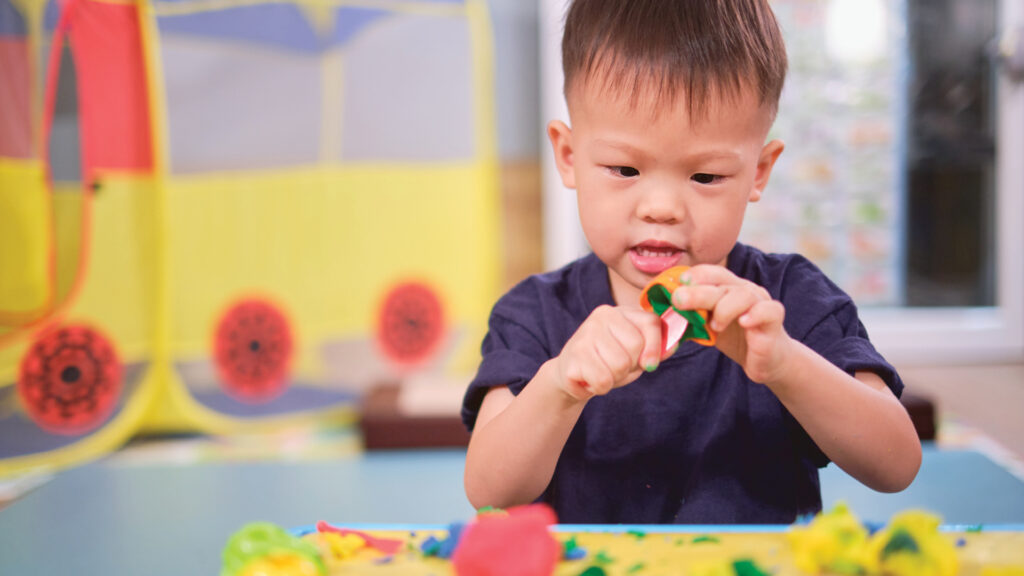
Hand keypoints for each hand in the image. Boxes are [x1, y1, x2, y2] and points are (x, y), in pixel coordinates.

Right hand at [552, 305, 667, 400]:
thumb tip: (673, 345)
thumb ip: (655, 348)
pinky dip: (601, 387)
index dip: (655, 348)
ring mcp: (586, 334)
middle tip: (616, 367)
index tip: (649, 364)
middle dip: (631, 366)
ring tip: (603, 372)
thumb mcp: (635, 353)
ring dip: (615, 378)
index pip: (651, 323)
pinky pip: (603, 379)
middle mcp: (602, 316)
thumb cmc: (608, 361)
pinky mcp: (574, 355)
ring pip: (620, 365)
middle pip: (636, 346)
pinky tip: (591, 379)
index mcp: (621, 312)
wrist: (571, 374)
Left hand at [670, 265, 794, 384]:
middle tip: (679, 300)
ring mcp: (761, 303)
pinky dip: (755, 314)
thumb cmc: (735, 338)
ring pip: (743, 295)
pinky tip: (744, 322)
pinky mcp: (773, 319)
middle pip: (722, 284)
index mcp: (728, 287)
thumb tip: (660, 310)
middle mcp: (745, 290)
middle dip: (698, 292)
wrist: (766, 359)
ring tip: (714, 326)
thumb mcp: (708, 325)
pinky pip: (768, 311)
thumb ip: (691, 315)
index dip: (695, 275)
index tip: (677, 284)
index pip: (712, 273)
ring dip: (724, 308)